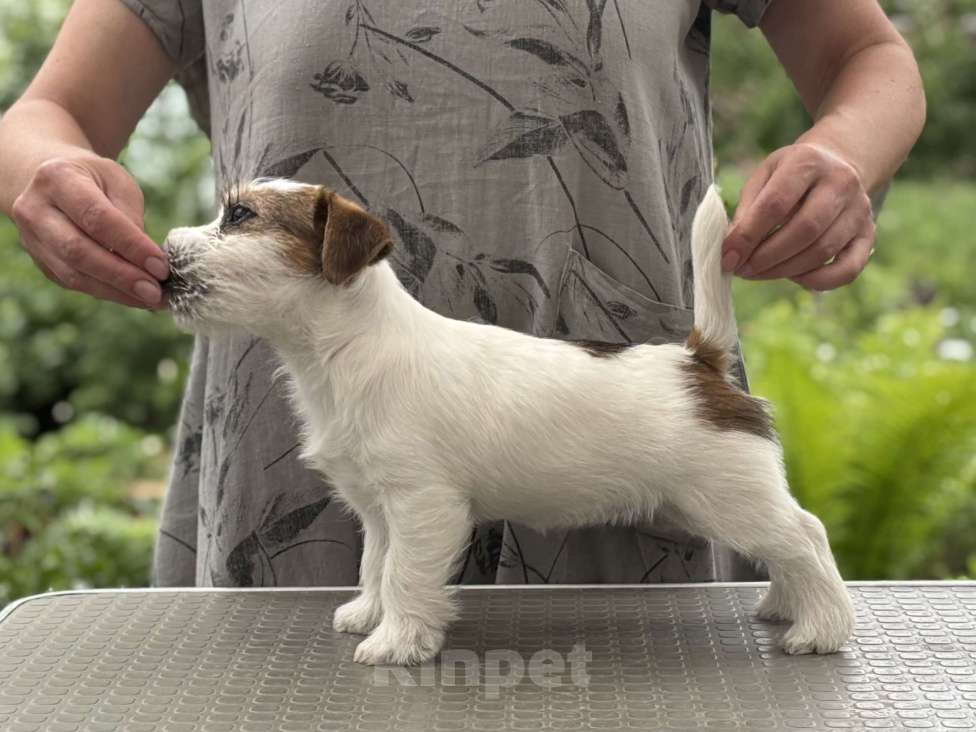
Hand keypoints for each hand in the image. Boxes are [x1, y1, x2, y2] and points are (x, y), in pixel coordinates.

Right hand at [10, 153, 168, 307]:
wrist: (51, 183)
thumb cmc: (94, 181)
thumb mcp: (117, 182)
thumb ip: (129, 216)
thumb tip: (144, 259)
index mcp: (57, 178)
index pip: (97, 218)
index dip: (131, 245)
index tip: (160, 266)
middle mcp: (35, 209)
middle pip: (78, 251)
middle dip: (121, 276)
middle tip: (155, 291)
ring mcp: (31, 238)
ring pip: (73, 274)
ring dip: (116, 291)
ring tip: (150, 298)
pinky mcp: (40, 261)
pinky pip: (74, 283)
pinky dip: (107, 292)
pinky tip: (133, 297)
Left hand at [722, 143, 875, 290]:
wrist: (836, 164)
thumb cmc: (788, 175)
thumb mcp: (763, 177)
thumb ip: (746, 210)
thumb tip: (732, 250)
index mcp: (808, 161)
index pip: (776, 203)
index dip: (748, 235)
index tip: (727, 257)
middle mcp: (840, 182)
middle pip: (804, 229)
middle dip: (766, 257)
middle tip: (741, 270)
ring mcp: (859, 209)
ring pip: (822, 251)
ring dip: (784, 270)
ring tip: (758, 273)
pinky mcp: (868, 234)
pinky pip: (848, 269)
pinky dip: (819, 281)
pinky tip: (794, 277)